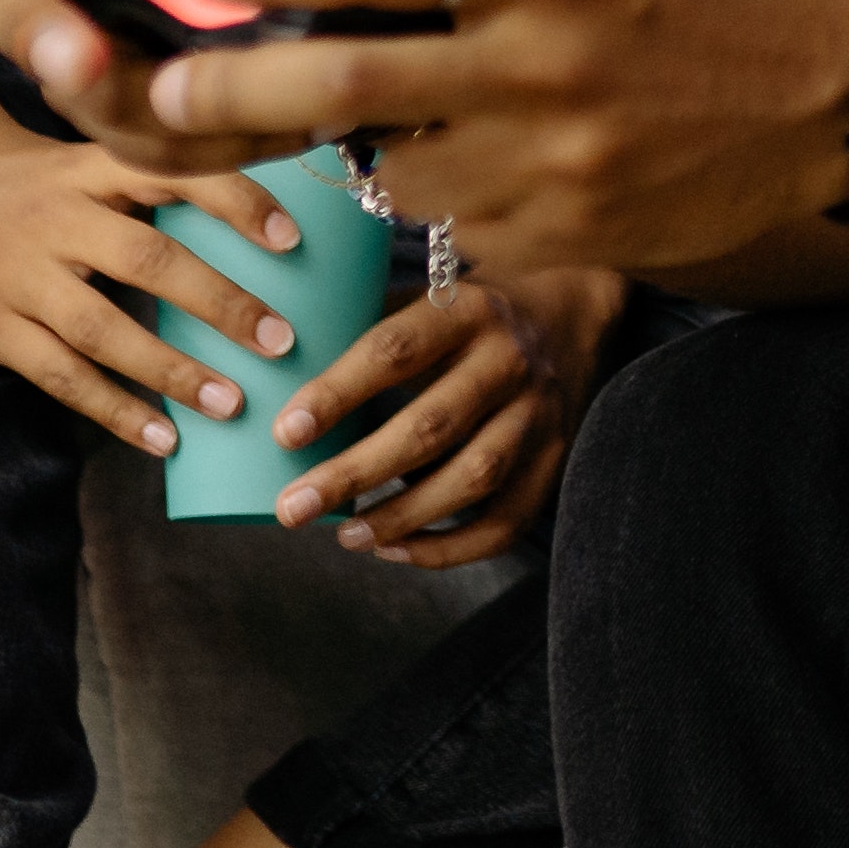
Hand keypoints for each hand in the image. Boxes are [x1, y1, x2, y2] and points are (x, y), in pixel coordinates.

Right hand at [0, 108, 320, 459]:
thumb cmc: (41, 179)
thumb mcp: (95, 160)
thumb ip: (163, 185)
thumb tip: (277, 229)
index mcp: (96, 167)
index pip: (175, 175)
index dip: (235, 202)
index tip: (292, 239)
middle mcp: (60, 216)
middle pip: (147, 259)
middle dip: (218, 303)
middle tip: (281, 341)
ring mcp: (21, 274)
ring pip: (101, 328)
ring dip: (169, 370)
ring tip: (231, 404)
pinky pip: (58, 375)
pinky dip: (113, 409)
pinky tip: (163, 438)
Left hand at [68, 0, 848, 278]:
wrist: (824, 114)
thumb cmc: (695, 4)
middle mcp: (546, 67)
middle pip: (350, 82)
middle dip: (237, 87)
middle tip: (163, 88)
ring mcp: (552, 163)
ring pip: (390, 170)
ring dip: (349, 151)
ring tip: (353, 124)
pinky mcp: (560, 237)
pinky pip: (453, 222)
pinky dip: (434, 193)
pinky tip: (466, 164)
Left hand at [263, 262, 623, 563]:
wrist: (575, 311)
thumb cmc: (468, 314)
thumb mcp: (426, 297)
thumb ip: (365, 329)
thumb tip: (273, 377)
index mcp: (467, 310)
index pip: (396, 350)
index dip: (339, 393)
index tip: (286, 433)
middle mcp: (509, 360)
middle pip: (431, 426)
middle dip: (355, 473)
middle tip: (292, 508)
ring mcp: (539, 412)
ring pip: (473, 477)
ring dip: (403, 515)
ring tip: (344, 535)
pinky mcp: (556, 457)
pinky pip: (506, 519)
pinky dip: (450, 547)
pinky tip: (396, 550)